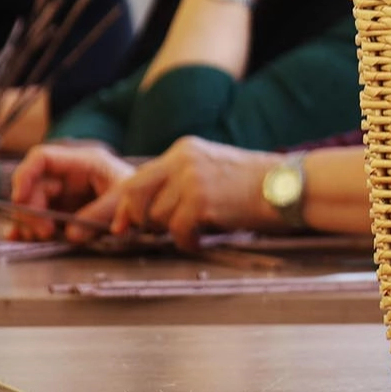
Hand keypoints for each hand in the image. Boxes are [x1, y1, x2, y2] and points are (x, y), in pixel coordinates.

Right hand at [9, 143, 133, 241]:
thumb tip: (72, 235)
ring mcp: (64, 193)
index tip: (19, 199)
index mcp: (83, 162)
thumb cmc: (140, 191)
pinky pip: (40, 218)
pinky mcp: (63, 210)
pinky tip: (20, 238)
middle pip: (33, 186)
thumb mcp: (125, 198)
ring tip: (39, 238)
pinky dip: (30, 228)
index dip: (25, 176)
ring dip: (30, 222)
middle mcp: (68, 175)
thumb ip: (101, 213)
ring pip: (33, 204)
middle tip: (45, 232)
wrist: (150, 203)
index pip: (42, 158)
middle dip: (32, 209)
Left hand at [82, 136, 280, 249]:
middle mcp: (183, 159)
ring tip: (201, 226)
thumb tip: (143, 213)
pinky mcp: (202, 200)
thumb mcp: (212, 172)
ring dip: (173, 230)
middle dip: (129, 220)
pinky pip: (179, 232)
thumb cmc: (256, 185)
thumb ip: (179, 184)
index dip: (115, 205)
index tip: (100, 224)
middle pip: (134, 195)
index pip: (136, 177)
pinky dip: (190, 241)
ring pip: (157, 217)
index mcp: (184, 150)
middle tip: (126, 235)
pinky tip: (208, 234)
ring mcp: (192, 179)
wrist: (291, 186)